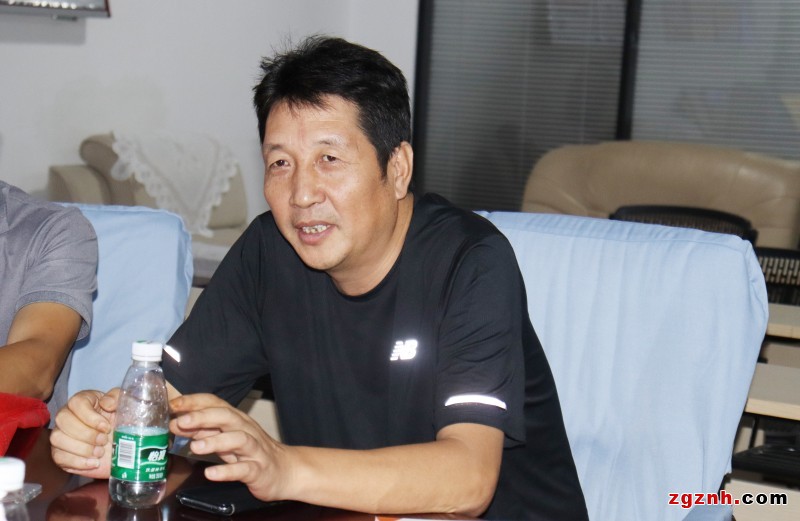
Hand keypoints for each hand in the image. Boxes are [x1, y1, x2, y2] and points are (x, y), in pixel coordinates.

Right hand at [50, 388, 118, 478]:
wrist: (122, 447)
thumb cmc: (122, 423)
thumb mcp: (125, 406)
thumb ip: (117, 397)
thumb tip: (106, 403)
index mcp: (83, 401)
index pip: (76, 402)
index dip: (90, 417)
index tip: (106, 427)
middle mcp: (68, 416)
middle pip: (63, 420)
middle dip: (86, 433)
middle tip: (104, 441)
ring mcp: (61, 435)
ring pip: (57, 438)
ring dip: (81, 448)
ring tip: (100, 452)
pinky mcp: (60, 454)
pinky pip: (58, 457)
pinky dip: (78, 462)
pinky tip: (94, 462)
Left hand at [169, 393, 291, 500]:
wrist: (285, 470)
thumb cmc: (251, 452)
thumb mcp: (226, 438)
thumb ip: (203, 430)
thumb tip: (176, 423)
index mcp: (235, 419)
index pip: (214, 403)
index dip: (194, 402)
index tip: (172, 405)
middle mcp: (245, 429)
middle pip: (226, 416)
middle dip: (203, 416)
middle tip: (181, 422)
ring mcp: (254, 449)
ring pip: (238, 439)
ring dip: (216, 441)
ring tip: (195, 447)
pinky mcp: (258, 470)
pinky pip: (244, 469)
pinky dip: (226, 471)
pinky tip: (211, 473)